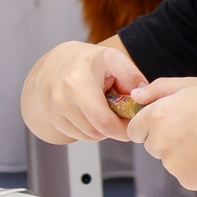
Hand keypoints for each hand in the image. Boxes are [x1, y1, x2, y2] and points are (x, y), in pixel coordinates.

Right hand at [20, 41, 146, 144]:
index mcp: (100, 61)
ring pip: (92, 134)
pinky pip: (81, 136)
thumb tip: (143, 102)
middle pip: (104, 124)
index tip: (137, 119)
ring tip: (106, 115)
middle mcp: (75, 81)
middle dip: (120, 130)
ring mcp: (60, 100)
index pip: (126, 86)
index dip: (132, 116)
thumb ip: (132, 78)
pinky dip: (91, 132)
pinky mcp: (53, 116)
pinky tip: (91, 118)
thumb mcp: (114, 61)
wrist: (53, 65)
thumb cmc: (89, 64)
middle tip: (126, 124)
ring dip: (105, 131)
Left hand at [122, 76, 196, 190]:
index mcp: (158, 117)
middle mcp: (161, 144)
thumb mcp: (192, 84)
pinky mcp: (191, 182)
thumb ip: (158, 89)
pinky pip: (188, 175)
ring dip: (183, 154)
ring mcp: (175, 167)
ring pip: (171, 162)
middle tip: (195, 128)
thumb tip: (136, 97)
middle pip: (152, 146)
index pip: (135, 130)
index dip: (149, 124)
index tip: (168, 121)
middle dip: (166, 139)